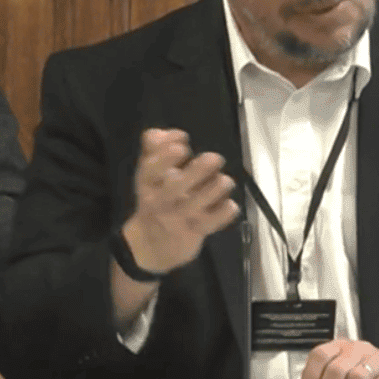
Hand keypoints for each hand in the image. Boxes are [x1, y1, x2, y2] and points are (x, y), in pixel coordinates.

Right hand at [123, 128, 238, 274]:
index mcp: (148, 183)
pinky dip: (223, 214)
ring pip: (195, 205)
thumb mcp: (150, 174)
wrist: (150, 246)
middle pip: (175, 187)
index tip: (183, 144)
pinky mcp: (194, 232)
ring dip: (214, 190)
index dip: (166, 156)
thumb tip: (163, 132)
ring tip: (225, 180)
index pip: (150, 169)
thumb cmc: (155, 200)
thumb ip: (154, 148)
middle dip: (197, 171)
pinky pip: (211, 224)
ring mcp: (178, 219)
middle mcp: (161, 201)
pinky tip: (230, 204)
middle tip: (215, 158)